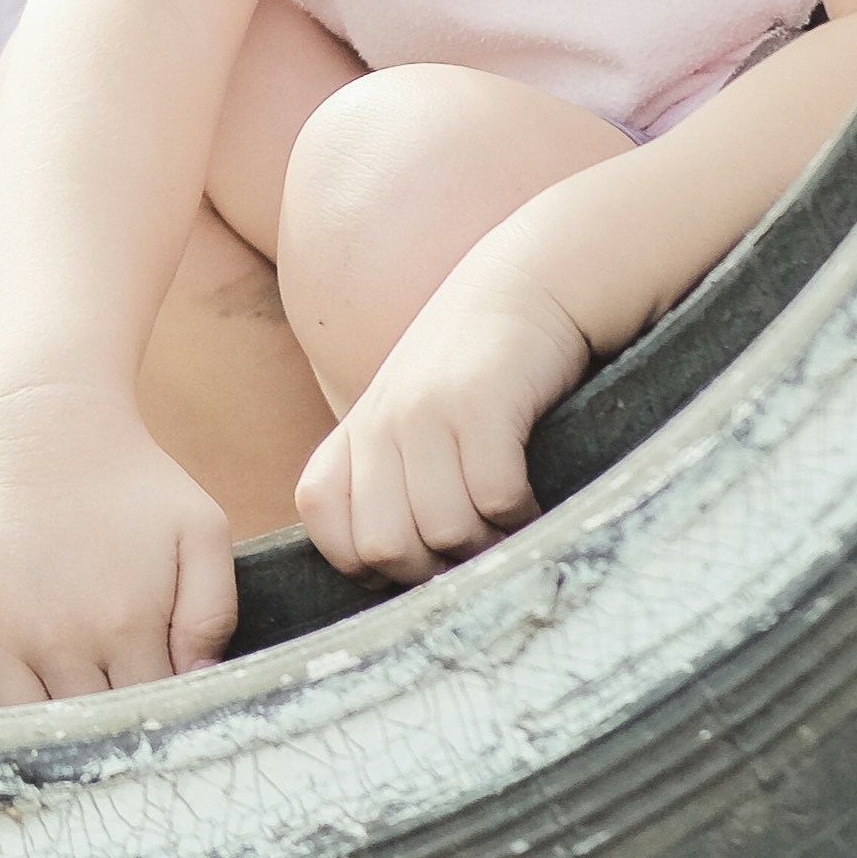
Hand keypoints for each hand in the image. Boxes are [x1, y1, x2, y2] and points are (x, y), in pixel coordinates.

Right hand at [0, 383, 237, 705]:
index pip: (142, 711)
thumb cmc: (135, 486)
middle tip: (107, 707)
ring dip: (42, 727)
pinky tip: (1, 697)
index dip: (152, 716)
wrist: (51, 431)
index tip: (151, 703)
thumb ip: (214, 612)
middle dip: (101, 728)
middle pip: (82, 726)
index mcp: (125, 623)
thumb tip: (197, 683)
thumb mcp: (201, 532)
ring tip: (60, 709)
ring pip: (21, 720)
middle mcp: (58, 635)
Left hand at [295, 248, 592, 585]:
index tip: (417, 558)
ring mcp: (427, 412)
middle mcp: (381, 422)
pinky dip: (520, 516)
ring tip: (507, 524)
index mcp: (357, 431)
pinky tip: (531, 499)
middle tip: (473, 552)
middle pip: (385, 546)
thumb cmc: (474, 369)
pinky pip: (494, 499)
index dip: (367, 561)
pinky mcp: (481, 405)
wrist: (528, 285)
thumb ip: (388, 481)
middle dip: (435, 569)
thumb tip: (394, 572)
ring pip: (444, 531)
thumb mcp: (411, 419)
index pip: (325, 522)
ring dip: (485, 545)